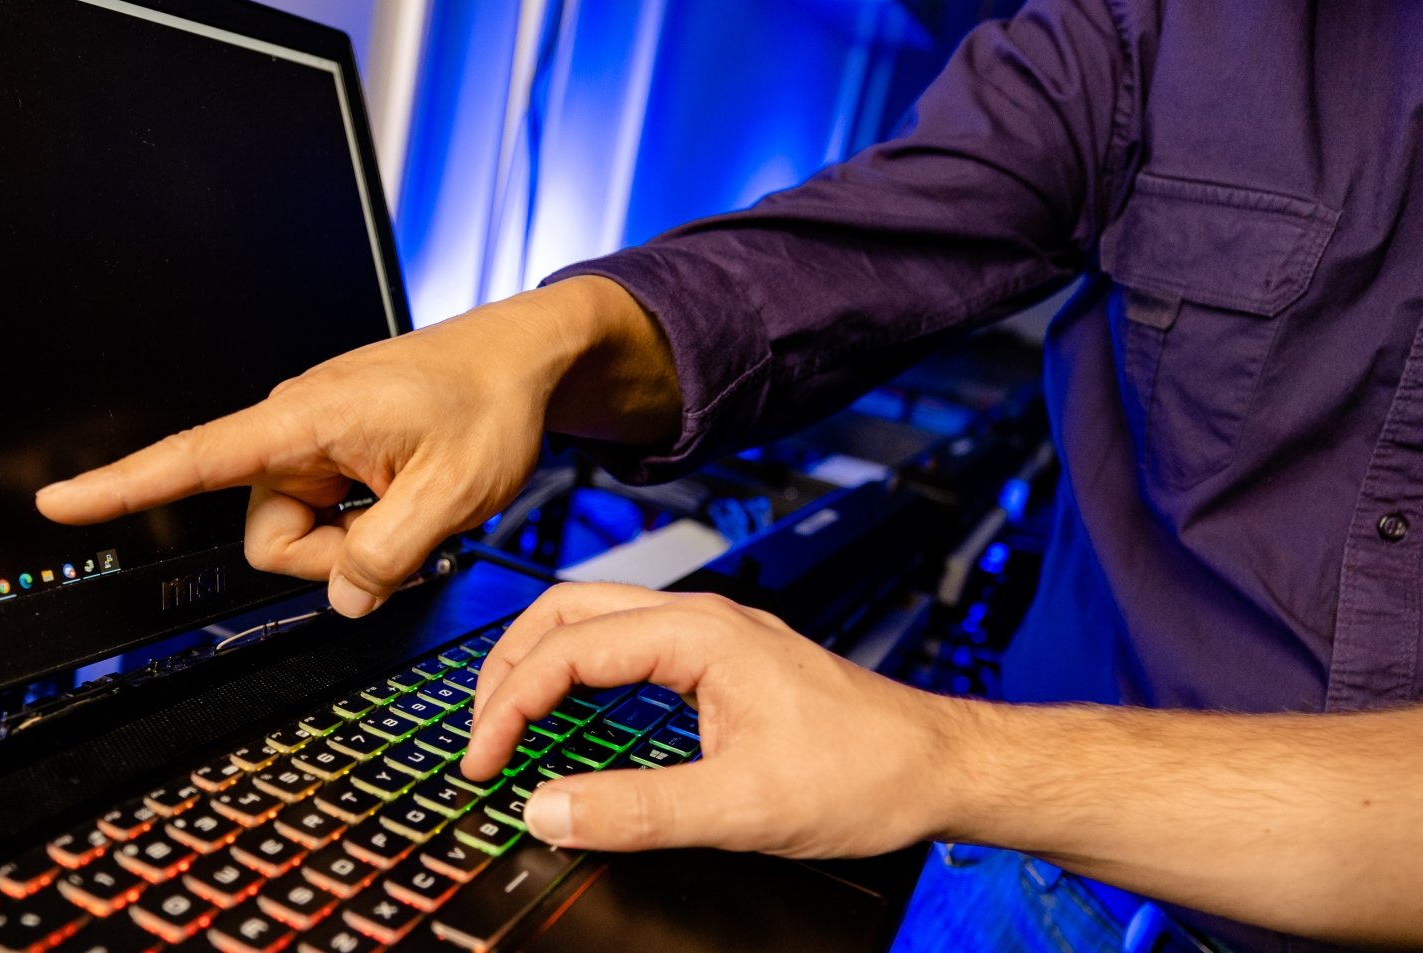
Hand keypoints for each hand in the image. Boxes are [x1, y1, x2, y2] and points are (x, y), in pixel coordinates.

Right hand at [34, 281, 667, 616]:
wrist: (520, 361)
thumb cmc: (488, 401)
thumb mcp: (452, 494)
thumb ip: (388, 557)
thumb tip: (344, 596)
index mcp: (305, 420)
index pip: (195, 457)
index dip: (122, 484)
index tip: (58, 501)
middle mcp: (292, 430)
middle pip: (274, 540)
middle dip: (336, 556)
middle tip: (408, 522)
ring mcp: (311, 446)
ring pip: (301, 540)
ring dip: (358, 542)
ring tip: (414, 500)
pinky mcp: (329, 459)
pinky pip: (326, 522)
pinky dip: (366, 526)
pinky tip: (406, 495)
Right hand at [462, 582, 957, 857]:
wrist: (942, 769)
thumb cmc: (868, 772)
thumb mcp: (742, 807)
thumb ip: (636, 811)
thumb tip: (548, 810)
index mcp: (700, 635)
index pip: (567, 649)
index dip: (510, 704)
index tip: (484, 760)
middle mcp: (703, 621)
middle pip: (567, 611)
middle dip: (509, 666)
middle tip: (480, 734)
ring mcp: (716, 636)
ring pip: (596, 621)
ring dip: (542, 664)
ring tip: (511, 721)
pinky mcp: (727, 662)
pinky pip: (629, 645)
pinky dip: (582, 673)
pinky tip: (578, 713)